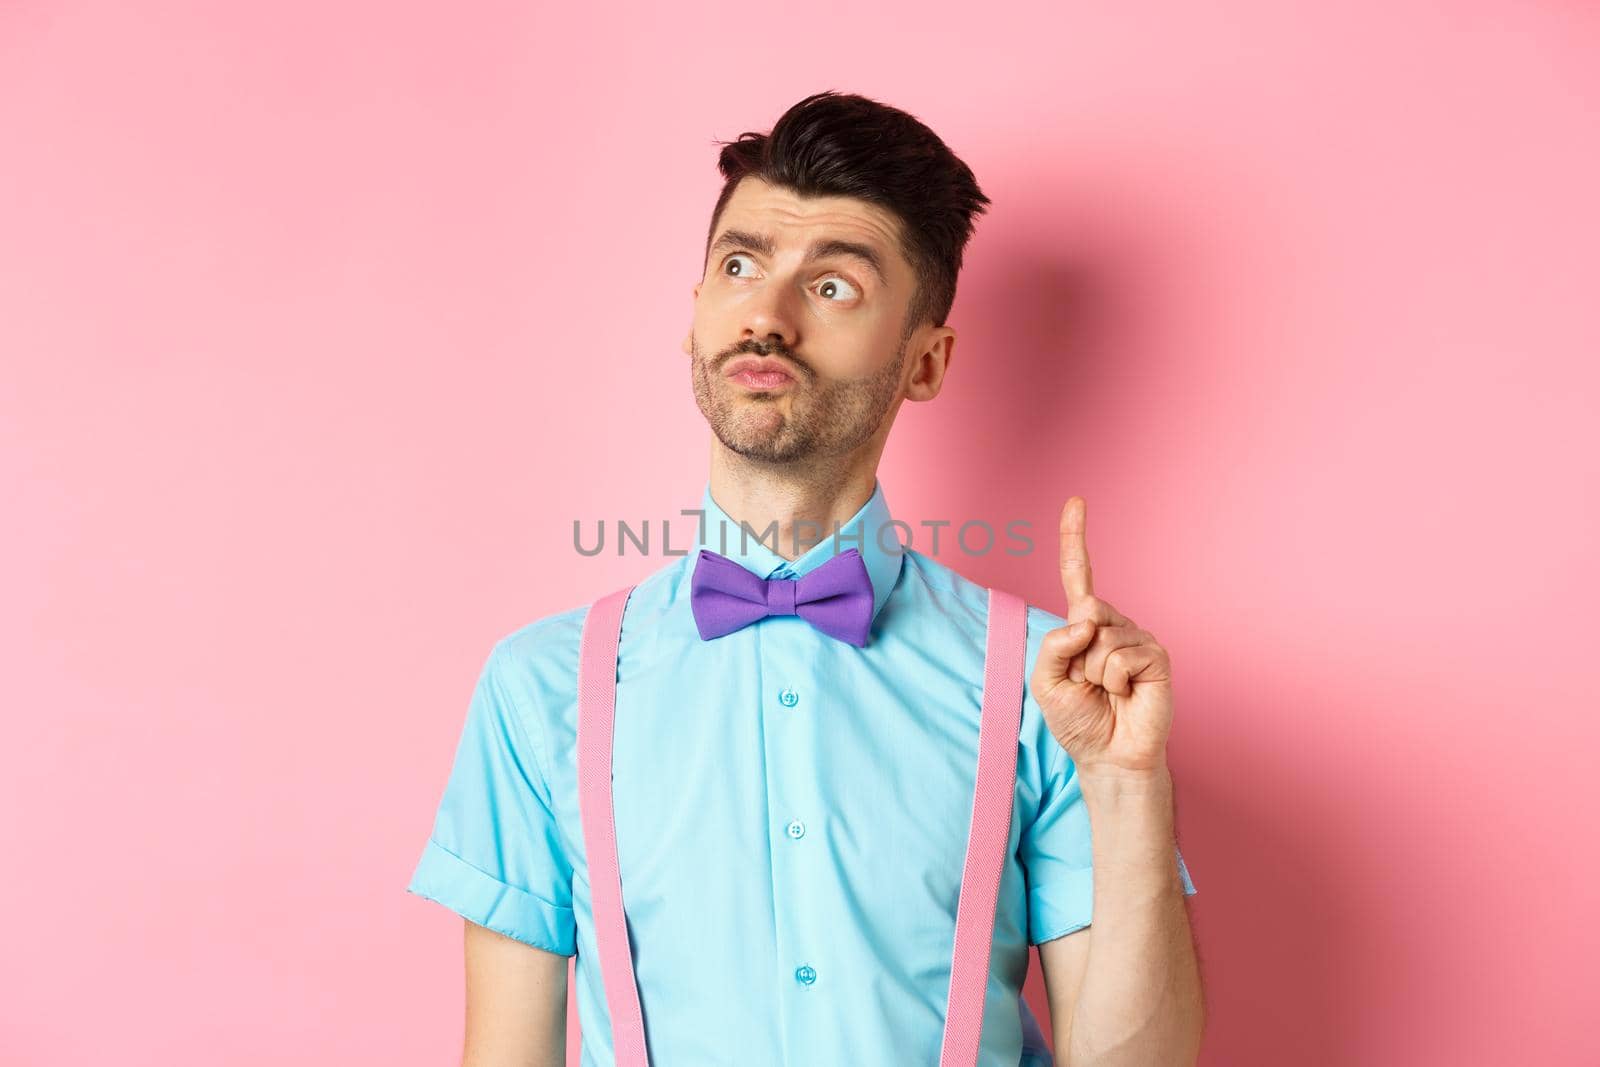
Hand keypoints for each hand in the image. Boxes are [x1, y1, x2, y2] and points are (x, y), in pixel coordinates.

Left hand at [1030, 497, 1173, 775]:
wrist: (1109, 756)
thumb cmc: (1078, 720)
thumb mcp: (1045, 682)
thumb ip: (1052, 645)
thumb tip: (1086, 618)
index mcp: (1084, 625)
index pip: (1079, 574)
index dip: (1076, 538)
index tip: (1076, 501)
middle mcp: (1112, 624)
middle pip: (1084, 612)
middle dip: (1075, 654)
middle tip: (1087, 685)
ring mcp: (1137, 637)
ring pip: (1101, 638)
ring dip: (1094, 673)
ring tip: (1107, 693)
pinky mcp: (1157, 656)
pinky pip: (1121, 656)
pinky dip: (1114, 680)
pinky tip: (1125, 695)